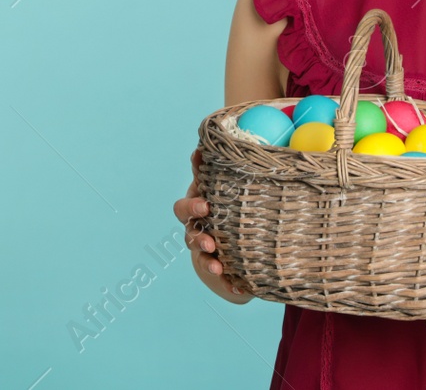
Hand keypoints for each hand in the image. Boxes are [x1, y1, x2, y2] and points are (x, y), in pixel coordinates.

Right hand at [173, 147, 251, 302]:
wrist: (239, 235)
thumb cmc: (235, 202)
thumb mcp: (231, 184)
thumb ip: (226, 165)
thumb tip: (220, 139)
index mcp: (199, 206)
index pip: (186, 205)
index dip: (193, 205)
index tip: (206, 205)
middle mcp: (197, 228)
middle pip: (188, 230)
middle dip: (196, 232)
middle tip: (209, 235)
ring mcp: (206, 250)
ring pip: (199, 254)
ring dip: (206, 260)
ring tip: (218, 267)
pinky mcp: (219, 269)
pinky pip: (222, 278)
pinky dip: (229, 284)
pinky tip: (238, 287)